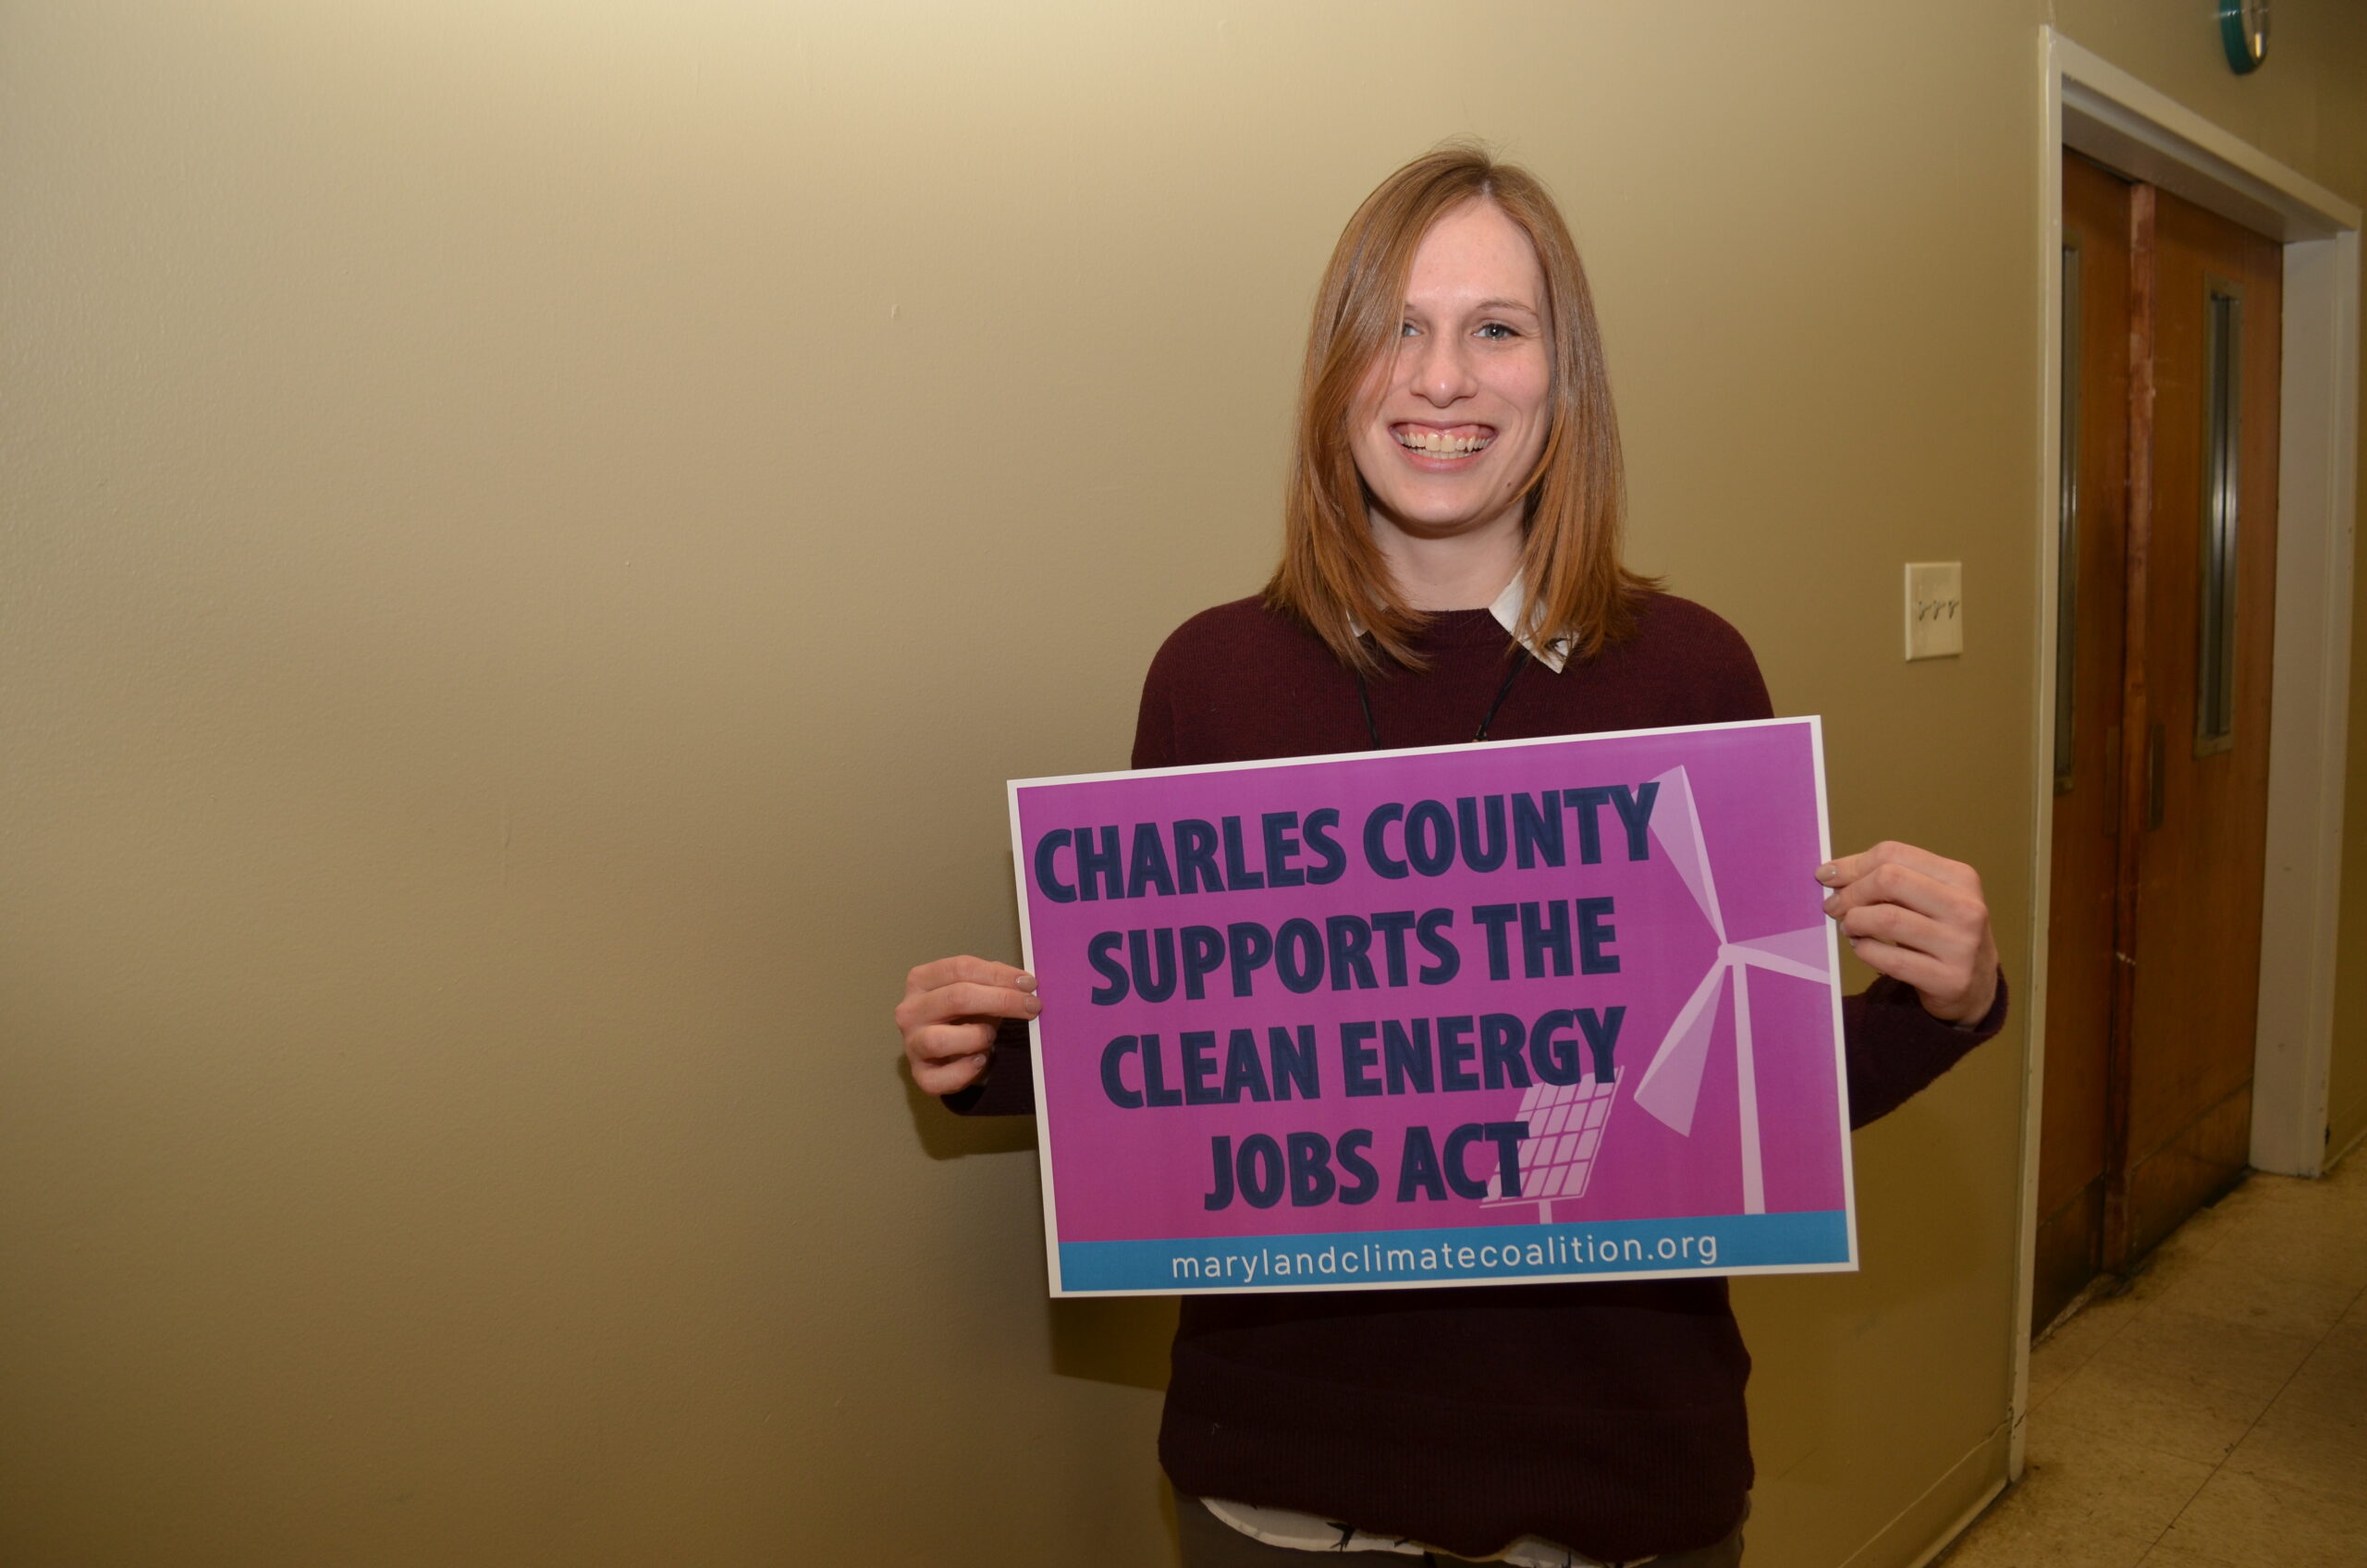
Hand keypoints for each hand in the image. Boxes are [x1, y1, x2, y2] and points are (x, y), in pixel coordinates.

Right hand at [896, 956, 1040, 1095]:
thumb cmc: (963, 1015)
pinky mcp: (920, 1075)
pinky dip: (967, 1071)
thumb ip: (994, 980)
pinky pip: (942, 1077)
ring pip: (941, 1039)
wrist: (948, 1052)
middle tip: (1031, 1006)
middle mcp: (910, 1010)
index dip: (998, 975)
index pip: (960, 969)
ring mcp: (912, 1044)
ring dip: (978, 1036)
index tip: (1029, 984)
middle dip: (1001, 1000)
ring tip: (991, 1036)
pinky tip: (981, 1060)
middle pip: (956, 998)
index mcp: (921, 980)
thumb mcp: (977, 989)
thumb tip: (1023, 983)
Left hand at [1816, 842, 1998, 1024]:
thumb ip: (1888, 881)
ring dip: (1854, 922)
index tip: (1828, 876)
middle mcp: (1966, 907)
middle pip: (1890, 879)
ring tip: (1849, 928)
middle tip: (1834, 907)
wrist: (1977, 985)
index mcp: (1960, 877)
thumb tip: (1831, 873)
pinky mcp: (1950, 979)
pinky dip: (1865, 950)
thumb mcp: (1927, 898)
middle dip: (1851, 892)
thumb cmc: (1941, 932)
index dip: (1852, 864)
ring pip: (1887, 918)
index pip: (1894, 854)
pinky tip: (1861, 947)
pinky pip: (1891, 959)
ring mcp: (1961, 945)